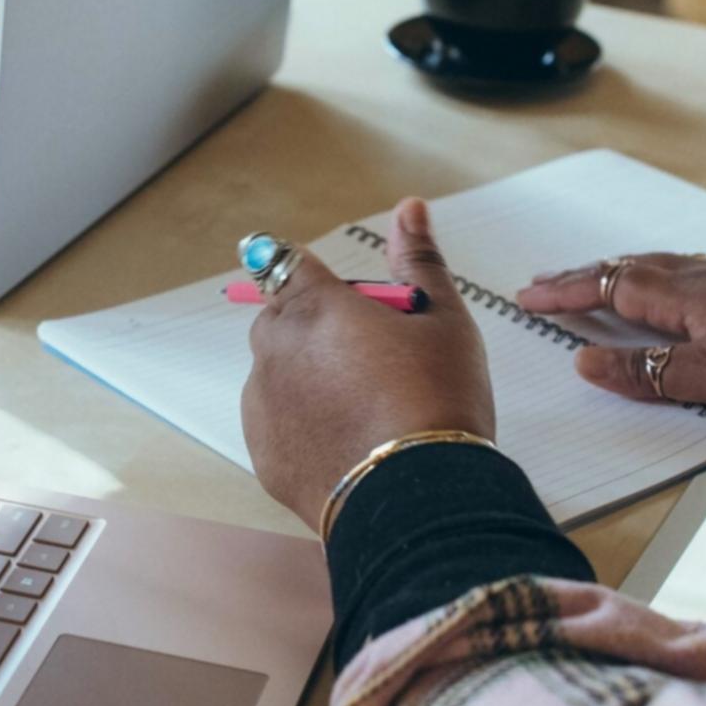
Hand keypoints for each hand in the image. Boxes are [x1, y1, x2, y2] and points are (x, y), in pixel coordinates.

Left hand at [241, 199, 493, 531]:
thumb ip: (418, 260)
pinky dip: (303, 426)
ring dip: (308, 378)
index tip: (346, 304)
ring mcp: (262, 404)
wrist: (420, 499)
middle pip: (283, 319)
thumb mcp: (443, 321)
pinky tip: (349, 443)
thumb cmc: (437, 399)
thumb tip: (410, 207)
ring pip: (279, 373)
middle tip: (377, 362)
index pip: (287, 262)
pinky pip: (278, 424)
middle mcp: (274, 348)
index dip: (318, 279)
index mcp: (313, 305)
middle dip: (319, 330)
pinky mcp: (262, 455)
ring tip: (367, 411)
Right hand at [517, 256, 705, 423]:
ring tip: (591, 280)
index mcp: (691, 297)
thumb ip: (652, 373)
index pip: (612, 288)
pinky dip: (655, 276)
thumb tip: (587, 363)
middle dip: (583, 276)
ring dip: (616, 273)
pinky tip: (668, 288)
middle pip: (630, 269)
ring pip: (659, 268)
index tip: (528, 295)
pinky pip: (687, 274)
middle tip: (543, 282)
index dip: (568, 291)